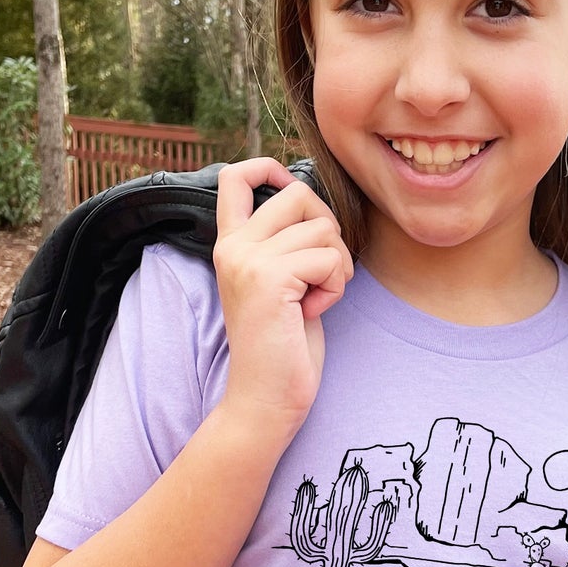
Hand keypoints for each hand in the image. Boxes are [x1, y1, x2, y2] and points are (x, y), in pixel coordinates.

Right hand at [212, 157, 353, 431]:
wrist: (266, 399)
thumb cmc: (284, 347)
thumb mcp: (284, 284)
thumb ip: (289, 245)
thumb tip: (316, 203)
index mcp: (231, 244)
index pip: (235, 178)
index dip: (269, 167)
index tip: (290, 185)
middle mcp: (232, 246)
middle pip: (300, 195)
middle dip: (329, 230)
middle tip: (322, 274)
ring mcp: (247, 259)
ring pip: (322, 228)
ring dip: (336, 266)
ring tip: (314, 300)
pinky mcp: (269, 278)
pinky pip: (328, 259)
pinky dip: (334, 287)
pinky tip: (312, 312)